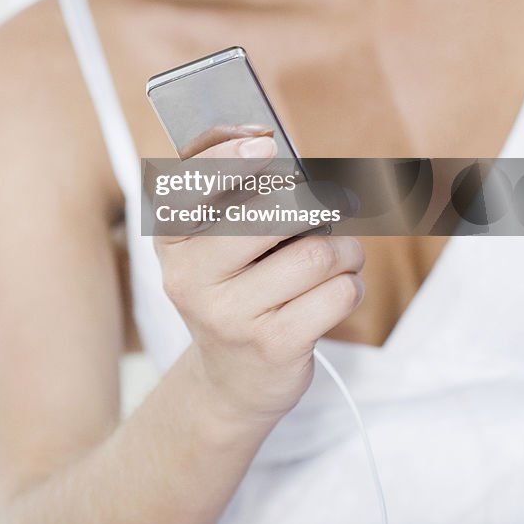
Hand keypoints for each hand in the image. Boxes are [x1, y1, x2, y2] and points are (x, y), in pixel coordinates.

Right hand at [152, 128, 364, 424]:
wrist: (231, 379)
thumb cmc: (234, 288)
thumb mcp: (215, 242)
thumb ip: (239, 195)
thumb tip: (291, 159)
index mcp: (171, 239)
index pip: (189, 184)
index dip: (226, 156)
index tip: (265, 143)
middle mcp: (189, 276)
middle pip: (271, 213)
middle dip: (318, 204)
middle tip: (338, 204)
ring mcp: (228, 315)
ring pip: (316, 254)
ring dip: (344, 250)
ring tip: (340, 257)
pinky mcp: (271, 346)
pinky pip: (337, 293)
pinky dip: (351, 284)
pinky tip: (338, 290)